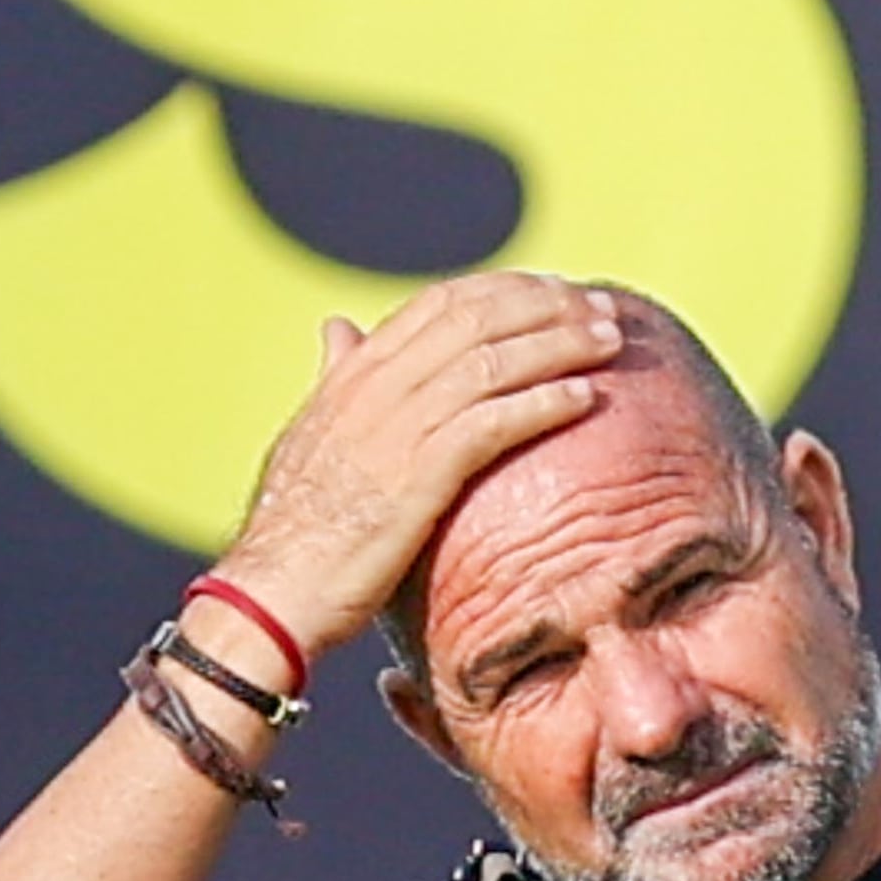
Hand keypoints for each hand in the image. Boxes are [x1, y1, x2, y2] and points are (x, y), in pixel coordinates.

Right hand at [205, 273, 626, 662]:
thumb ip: (336, 380)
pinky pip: (494, 421)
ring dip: (559, 343)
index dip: (505, 289)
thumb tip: (338, 329)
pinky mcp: (418, 473)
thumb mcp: (313, 437)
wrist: (271, 591)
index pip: (441, 303)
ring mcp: (397, 426)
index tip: (553, 291)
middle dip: (545, 304)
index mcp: (355, 373)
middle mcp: (376, 386)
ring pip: (493, 359)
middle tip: (599, 306)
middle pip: (476, 317)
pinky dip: (544, 403)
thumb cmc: (297, 529)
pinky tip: (585, 398)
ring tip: (609, 340)